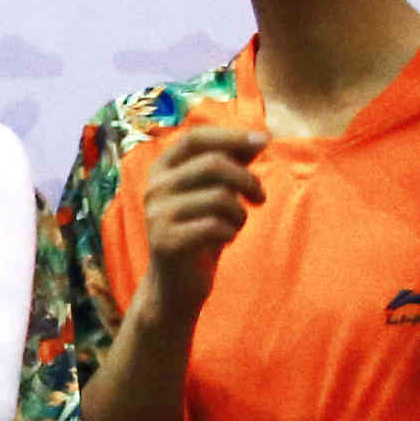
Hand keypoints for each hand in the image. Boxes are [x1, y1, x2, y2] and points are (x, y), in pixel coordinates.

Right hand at [130, 122, 267, 328]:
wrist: (176, 284)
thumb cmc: (200, 232)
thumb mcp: (216, 192)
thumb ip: (232, 163)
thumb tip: (261, 137)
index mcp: (162, 170)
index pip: (196, 138)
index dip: (232, 136)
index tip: (265, 141)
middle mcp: (154, 188)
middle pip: (213, 164)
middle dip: (247, 179)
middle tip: (260, 198)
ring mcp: (157, 215)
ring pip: (219, 196)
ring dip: (240, 212)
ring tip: (237, 223)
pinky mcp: (165, 242)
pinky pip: (215, 226)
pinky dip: (231, 232)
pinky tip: (227, 238)